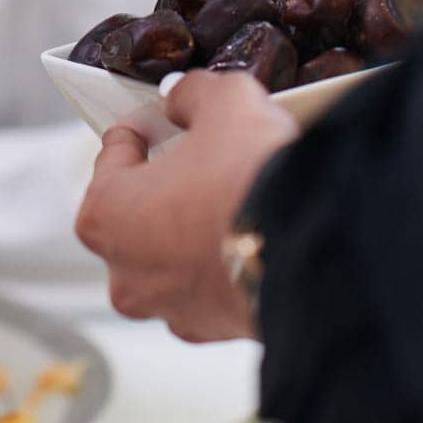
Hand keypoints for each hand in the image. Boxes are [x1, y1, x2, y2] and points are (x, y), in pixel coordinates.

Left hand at [76, 71, 298, 342]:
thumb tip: (184, 98)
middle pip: (135, 211)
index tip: (166, 117)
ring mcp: (168, 308)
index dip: (144, 127)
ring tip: (231, 195)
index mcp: (105, 213)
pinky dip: (222, 263)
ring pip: (170, 256)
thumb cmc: (250, 179)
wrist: (317, 252)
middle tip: (202, 155)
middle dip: (164, 182)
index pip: (114, 153)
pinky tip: (249, 235)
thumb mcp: (224, 100)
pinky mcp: (213, 329)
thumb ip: (194, 93)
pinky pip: (207, 286)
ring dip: (192, 228)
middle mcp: (125, 272)